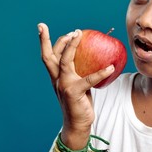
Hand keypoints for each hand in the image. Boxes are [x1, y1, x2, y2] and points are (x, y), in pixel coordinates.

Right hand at [38, 23, 114, 148]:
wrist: (77, 124)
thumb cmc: (80, 102)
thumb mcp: (78, 84)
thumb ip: (80, 71)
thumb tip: (94, 55)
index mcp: (56, 76)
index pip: (47, 56)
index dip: (43, 41)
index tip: (41, 26)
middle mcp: (57, 79)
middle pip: (50, 56)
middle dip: (50, 39)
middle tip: (65, 28)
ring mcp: (63, 85)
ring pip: (65, 61)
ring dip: (71, 46)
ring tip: (79, 34)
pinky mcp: (74, 92)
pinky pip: (89, 79)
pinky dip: (101, 72)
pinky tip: (111, 67)